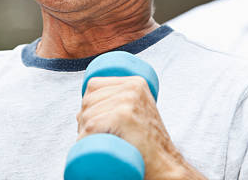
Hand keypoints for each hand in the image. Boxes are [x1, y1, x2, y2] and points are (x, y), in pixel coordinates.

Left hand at [77, 76, 201, 178]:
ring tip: (92, 144)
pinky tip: (86, 145)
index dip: (87, 104)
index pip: (94, 85)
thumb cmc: (147, 144)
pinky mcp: (125, 116)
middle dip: (83, 120)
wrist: (165, 165)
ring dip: (82, 132)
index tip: (92, 122)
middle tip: (91, 138)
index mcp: (135, 82)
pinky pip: (92, 125)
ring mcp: (129, 100)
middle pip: (89, 100)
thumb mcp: (138, 112)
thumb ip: (121, 103)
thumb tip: (82, 108)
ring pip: (88, 114)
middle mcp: (133, 87)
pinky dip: (84, 138)